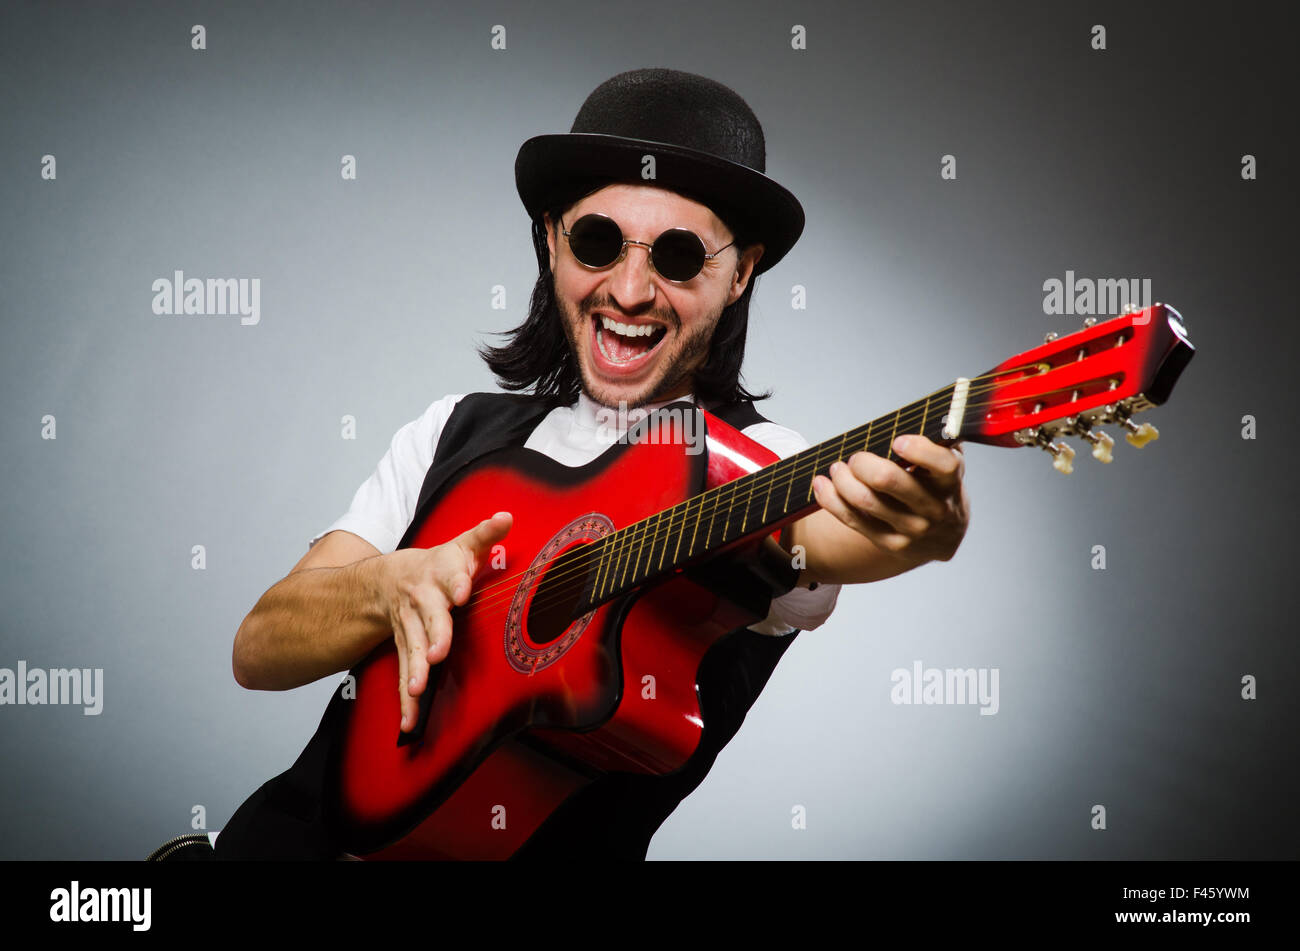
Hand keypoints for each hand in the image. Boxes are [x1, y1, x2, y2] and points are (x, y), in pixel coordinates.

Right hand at [382, 512, 511, 731]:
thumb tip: (507, 517)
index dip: (457, 582)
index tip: (463, 591)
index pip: (450, 575)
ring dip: (414, 670)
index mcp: (440, 574)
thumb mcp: (460, 545)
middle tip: (437, 652)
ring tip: (419, 689)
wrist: (387, 580)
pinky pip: (403, 674)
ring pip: (411, 649)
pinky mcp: (404, 649)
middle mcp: (423, 601)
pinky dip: (406, 700)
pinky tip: (410, 721)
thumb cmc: (437, 565)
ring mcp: (410, 627)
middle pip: (429, 618)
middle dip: (434, 634)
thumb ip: (484, 534)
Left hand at [811, 435, 967, 566]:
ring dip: (842, 479)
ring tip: (837, 469)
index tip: (897, 442)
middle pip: (888, 480)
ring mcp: (912, 529)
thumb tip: (912, 418)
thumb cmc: (936, 484)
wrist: (942, 533)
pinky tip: (822, 485)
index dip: (919, 450)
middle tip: (856, 458)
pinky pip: (853, 520)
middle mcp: (934, 508)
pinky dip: (831, 499)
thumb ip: (933, 440)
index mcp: (949, 481)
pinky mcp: (890, 543)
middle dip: (862, 463)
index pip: (943, 464)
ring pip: (864, 500)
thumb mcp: (944, 461)